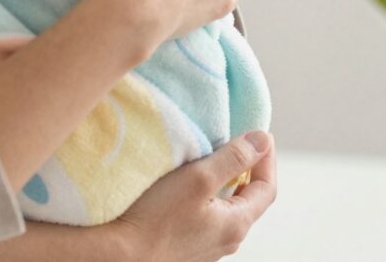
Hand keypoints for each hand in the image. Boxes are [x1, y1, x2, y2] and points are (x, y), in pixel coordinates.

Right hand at [108, 132, 277, 261]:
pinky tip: (191, 186)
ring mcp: (207, 247)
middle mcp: (227, 240)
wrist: (118, 255)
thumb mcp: (198, 178)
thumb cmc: (155, 218)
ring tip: (214, 159)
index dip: (266, 159)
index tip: (260, 134)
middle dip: (249, 169)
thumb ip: (233, 158)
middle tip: (240, 142)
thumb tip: (262, 141)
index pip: (267, 188)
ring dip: (226, 183)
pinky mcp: (187, 246)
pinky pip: (209, 218)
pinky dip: (209, 197)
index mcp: (237, 224)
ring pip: (228, 209)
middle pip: (249, 199)